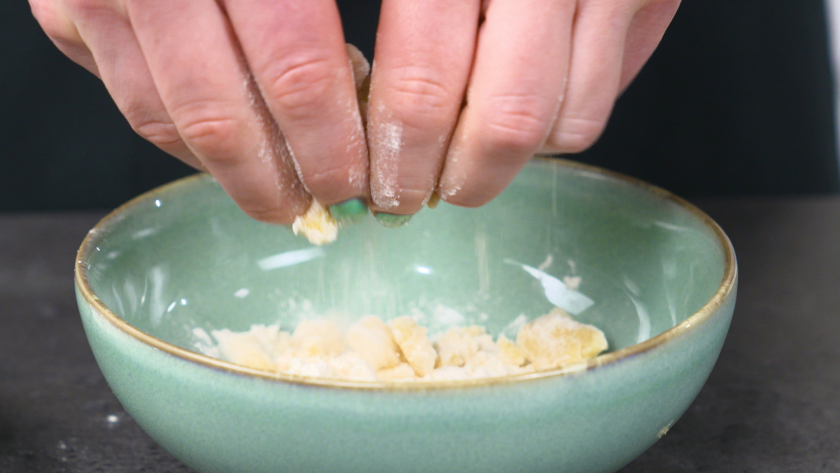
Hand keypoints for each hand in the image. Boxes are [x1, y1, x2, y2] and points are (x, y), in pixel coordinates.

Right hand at [29, 0, 369, 223]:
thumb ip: (364, 18)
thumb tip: (383, 104)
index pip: (297, 68)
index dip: (335, 139)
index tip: (373, 177)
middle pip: (226, 114)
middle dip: (289, 174)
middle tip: (333, 201)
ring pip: (174, 122)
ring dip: (239, 173)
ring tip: (288, 191)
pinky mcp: (67, 11)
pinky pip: (138, 105)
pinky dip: (192, 144)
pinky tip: (236, 153)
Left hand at [366, 0, 680, 216]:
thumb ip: (365, 27)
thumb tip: (331, 111)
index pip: (420, 87)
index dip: (394, 154)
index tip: (372, 184)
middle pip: (501, 121)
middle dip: (452, 178)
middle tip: (416, 192)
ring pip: (559, 125)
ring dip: (502, 158)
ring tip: (462, 152)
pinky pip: (599, 100)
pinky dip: (553, 125)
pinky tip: (516, 103)